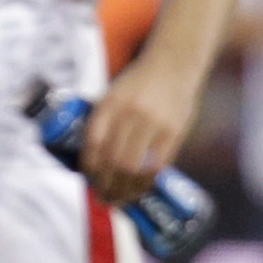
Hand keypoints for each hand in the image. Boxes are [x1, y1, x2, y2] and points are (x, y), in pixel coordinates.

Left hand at [79, 57, 202, 205]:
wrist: (174, 62)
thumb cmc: (140, 82)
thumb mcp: (115, 94)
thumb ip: (106, 122)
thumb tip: (95, 162)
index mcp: (109, 103)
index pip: (93, 144)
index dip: (89, 168)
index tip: (89, 180)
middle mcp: (129, 113)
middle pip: (112, 160)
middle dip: (105, 185)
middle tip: (104, 197)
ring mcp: (153, 123)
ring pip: (132, 167)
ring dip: (124, 189)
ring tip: (120, 199)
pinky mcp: (173, 131)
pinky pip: (156, 166)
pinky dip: (145, 183)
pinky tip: (140, 190)